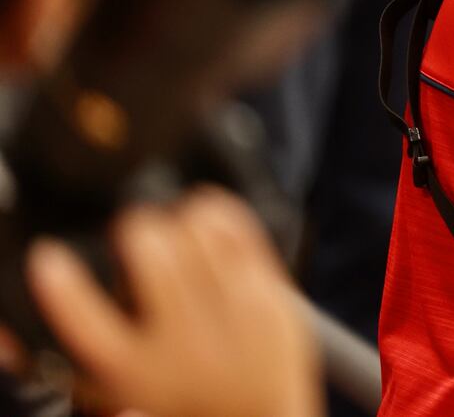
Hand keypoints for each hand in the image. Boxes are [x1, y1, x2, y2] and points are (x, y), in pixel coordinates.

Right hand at [25, 189, 321, 416]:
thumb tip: (13, 337)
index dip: (59, 282)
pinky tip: (207, 215)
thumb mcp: (117, 386)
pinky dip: (220, 213)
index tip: (48, 257)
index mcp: (132, 369)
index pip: (84, 319)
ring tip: (174, 224)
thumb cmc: (178, 399)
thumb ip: (77, 356)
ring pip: (199, 232)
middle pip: (151, 250)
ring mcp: (233, 317)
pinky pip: (243, 234)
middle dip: (135, 226)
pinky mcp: (270, 297)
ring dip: (179, 217)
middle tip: (133, 231)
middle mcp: (182, 341)